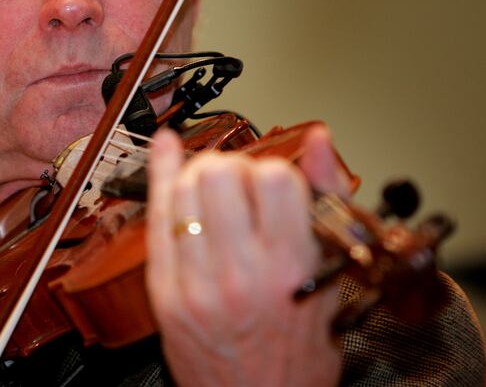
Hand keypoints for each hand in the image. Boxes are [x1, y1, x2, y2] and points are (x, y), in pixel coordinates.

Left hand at [145, 125, 348, 386]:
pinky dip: (160, 176)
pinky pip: (154, 217)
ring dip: (199, 174)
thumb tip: (320, 140)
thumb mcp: (331, 274)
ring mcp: (196, 283)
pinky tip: (165, 153)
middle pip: (218, 173)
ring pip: (182, 188)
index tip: (275, 184)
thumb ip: (327, 198)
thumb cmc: (300, 346)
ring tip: (213, 189)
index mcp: (290, 267)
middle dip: (232, 166)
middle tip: (240, 184)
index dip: (275, 169)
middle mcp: (240, 273)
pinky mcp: (164, 292)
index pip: (273, 176)